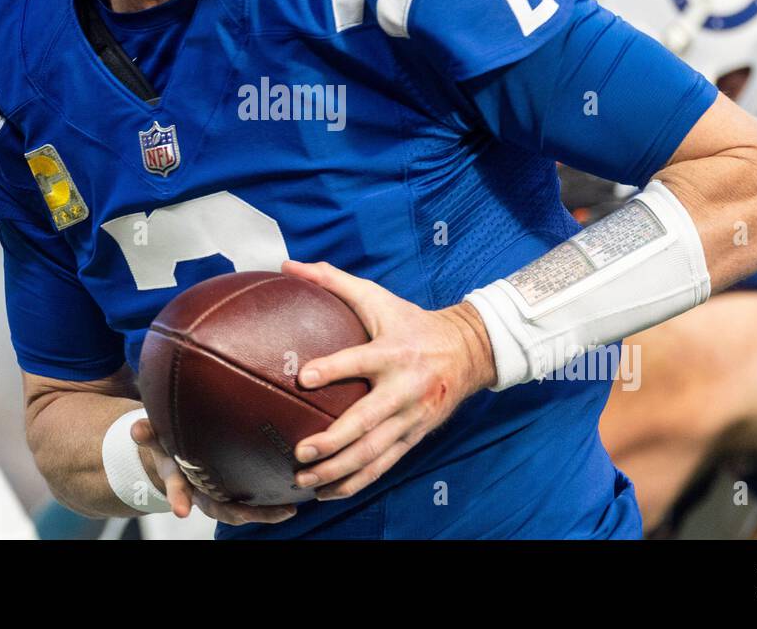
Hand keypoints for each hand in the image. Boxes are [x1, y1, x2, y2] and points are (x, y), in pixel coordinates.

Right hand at [129, 418, 297, 525]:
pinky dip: (272, 503)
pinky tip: (295, 498)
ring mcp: (219, 494)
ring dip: (264, 513)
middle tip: (257, 515)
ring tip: (288, 511)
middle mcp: (201, 492)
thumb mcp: (156, 435)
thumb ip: (148, 432)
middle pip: (219, 508)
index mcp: (180, 478)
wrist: (177, 453)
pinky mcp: (236, 491)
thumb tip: (135, 429)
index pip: (177, 489)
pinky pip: (254, 501)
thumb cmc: (168, 441)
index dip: (178, 498)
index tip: (180, 511)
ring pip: (241, 509)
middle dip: (240, 513)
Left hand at [281, 259, 496, 500]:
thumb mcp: (377, 297)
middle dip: (333, 440)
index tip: (304, 377)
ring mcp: (411, 417)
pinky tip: (328, 492)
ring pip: (374, 452)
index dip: (334, 369)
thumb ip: (333, 280)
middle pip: (367, 420)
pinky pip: (384, 464)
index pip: (361, 360)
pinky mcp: (415, 436)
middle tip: (300, 451)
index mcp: (394, 352)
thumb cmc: (411, 321)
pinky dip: (356, 482)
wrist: (469, 351)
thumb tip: (288, 264)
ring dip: (339, 470)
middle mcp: (404, 388)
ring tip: (305, 480)